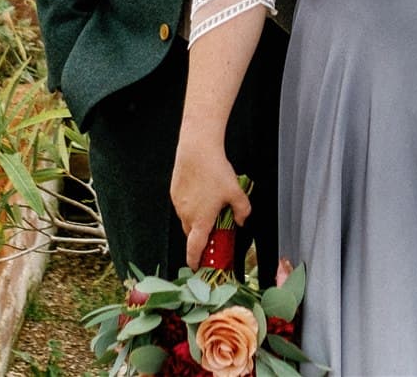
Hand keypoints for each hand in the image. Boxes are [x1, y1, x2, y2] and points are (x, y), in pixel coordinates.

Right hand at [171, 139, 249, 269]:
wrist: (197, 150)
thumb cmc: (216, 171)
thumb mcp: (236, 192)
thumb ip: (242, 211)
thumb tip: (242, 221)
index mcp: (201, 220)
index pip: (195, 249)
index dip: (195, 261)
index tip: (196, 267)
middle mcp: (187, 215)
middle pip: (192, 234)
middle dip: (201, 237)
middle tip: (213, 230)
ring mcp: (179, 204)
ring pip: (187, 219)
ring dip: (196, 220)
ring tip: (210, 206)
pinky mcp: (174, 192)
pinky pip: (182, 206)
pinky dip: (191, 206)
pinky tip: (201, 192)